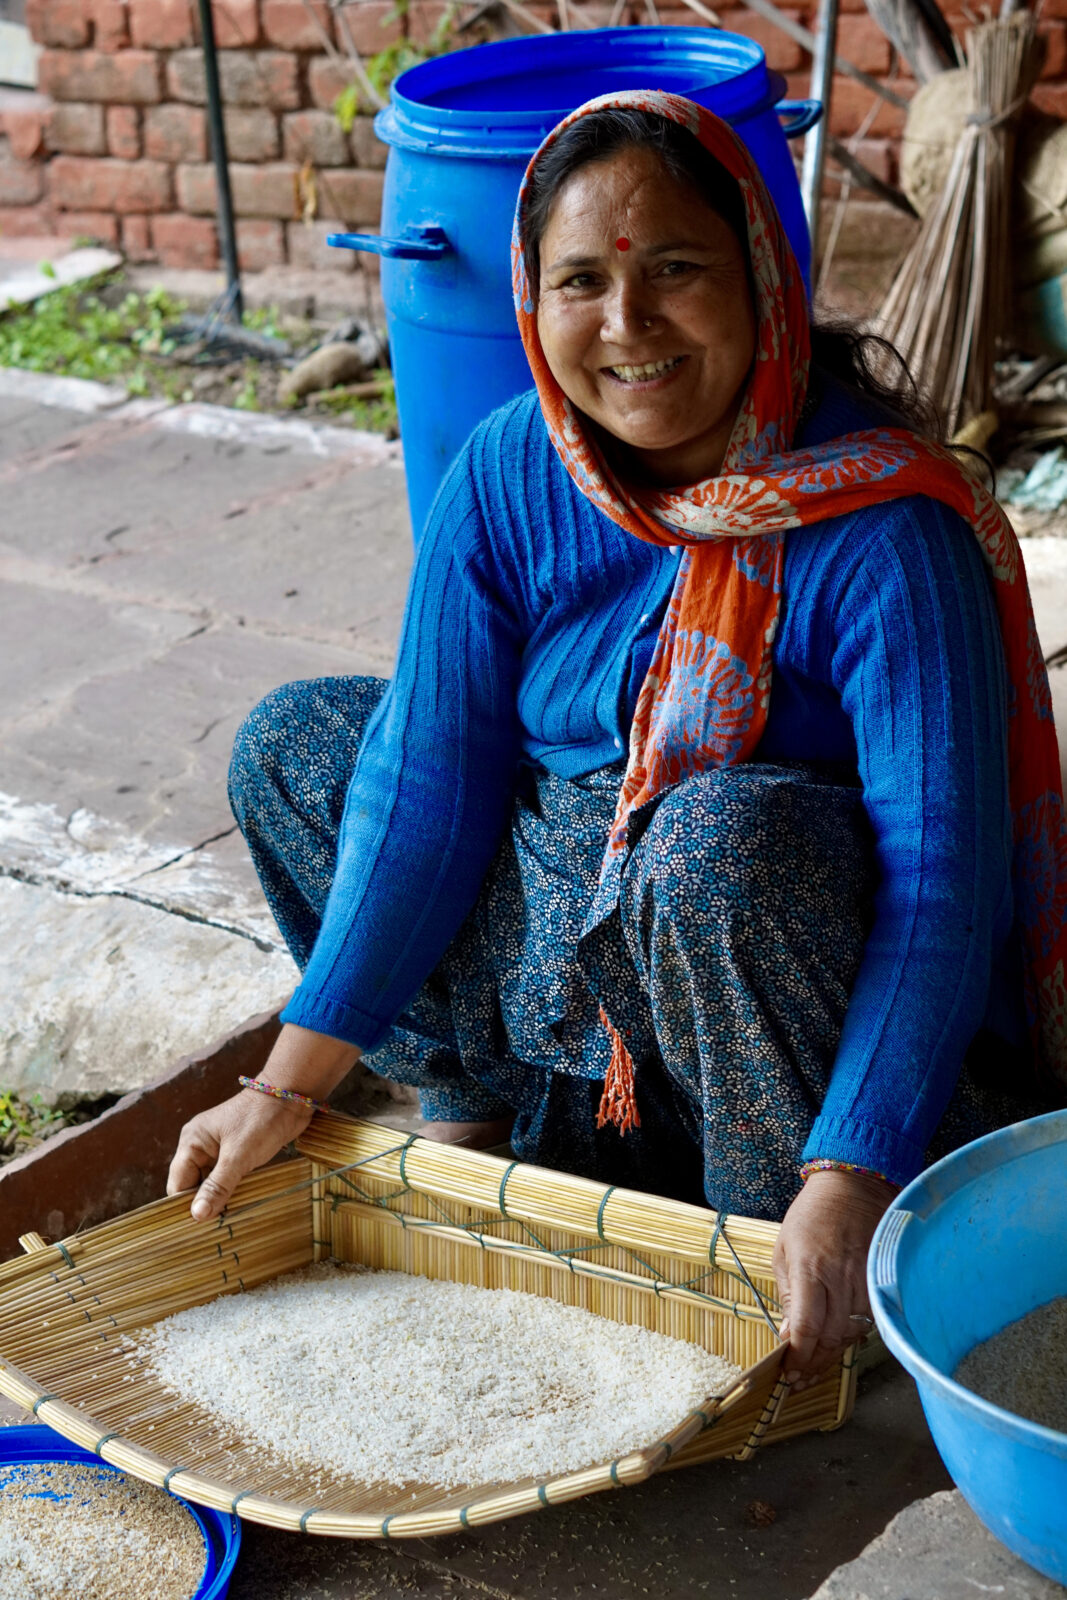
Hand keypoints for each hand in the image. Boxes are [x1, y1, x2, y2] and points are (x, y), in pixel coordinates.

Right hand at [167, 1090, 311, 1220]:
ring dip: (218, 1199)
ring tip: (226, 1221)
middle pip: (192, 1185)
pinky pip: (225, 1178)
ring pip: (210, 1183)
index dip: (185, 1206)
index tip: (197, 1230)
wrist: (290, 1097)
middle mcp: (200, 1146)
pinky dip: (230, 1191)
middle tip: (214, 1230)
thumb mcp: (238, 1155)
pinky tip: (237, 1205)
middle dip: (202, 1204)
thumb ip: (217, 1186)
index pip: (178, 1183)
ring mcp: (217, 1149)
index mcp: (191, 1142)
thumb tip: (197, 1215)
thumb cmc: (261, 1120)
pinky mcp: (235, 1153)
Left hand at [772, 1168, 894, 1389]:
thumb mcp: (785, 1248)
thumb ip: (788, 1294)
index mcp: (811, 1268)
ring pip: (851, 1334)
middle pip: (830, 1337)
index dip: (799, 1357)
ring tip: (814, 1366)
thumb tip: (789, 1336)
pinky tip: (838, 1341)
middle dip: (813, 1364)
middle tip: (799, 1379)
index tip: (788, 1373)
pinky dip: (852, 1335)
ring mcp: (866, 1281)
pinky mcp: (883, 1282)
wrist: (854, 1185)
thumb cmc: (812, 1214)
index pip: (807, 1327)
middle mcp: (841, 1278)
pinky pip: (868, 1321)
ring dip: (831, 1354)